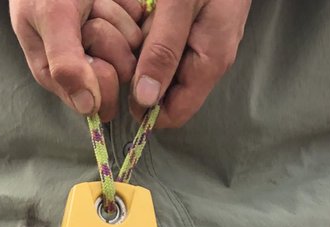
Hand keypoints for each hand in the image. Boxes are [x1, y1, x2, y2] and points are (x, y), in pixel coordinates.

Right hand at [11, 0, 146, 121]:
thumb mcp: (52, 18)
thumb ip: (66, 64)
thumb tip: (87, 108)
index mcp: (60, 76)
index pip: (95, 99)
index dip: (99, 76)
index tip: (87, 51)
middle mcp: (85, 67)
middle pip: (118, 72)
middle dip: (108, 40)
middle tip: (88, 15)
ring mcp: (107, 45)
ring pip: (132, 46)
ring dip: (116, 17)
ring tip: (92, 1)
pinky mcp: (125, 25)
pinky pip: (142, 24)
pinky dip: (128, 5)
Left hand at [130, 0, 251, 127]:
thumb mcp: (180, 4)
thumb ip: (163, 51)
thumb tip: (145, 101)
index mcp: (210, 62)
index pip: (175, 114)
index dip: (144, 111)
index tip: (118, 92)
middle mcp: (208, 60)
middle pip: (166, 93)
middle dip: (141, 80)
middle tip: (122, 52)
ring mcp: (203, 43)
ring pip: (163, 68)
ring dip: (142, 57)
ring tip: (134, 30)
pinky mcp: (196, 27)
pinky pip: (167, 46)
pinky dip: (149, 38)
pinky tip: (144, 18)